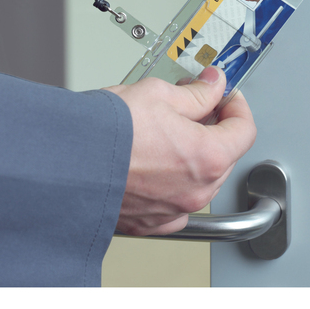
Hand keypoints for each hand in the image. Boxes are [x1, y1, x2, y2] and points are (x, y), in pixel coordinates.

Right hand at [105, 67, 256, 235]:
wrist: (65, 160)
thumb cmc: (107, 131)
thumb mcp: (159, 93)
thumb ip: (197, 93)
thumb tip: (214, 86)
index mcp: (207, 157)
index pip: (244, 130)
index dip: (237, 106)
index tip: (226, 95)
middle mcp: (195, 191)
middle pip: (224, 156)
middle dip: (215, 129)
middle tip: (195, 106)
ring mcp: (173, 211)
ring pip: (201, 181)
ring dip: (194, 157)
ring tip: (167, 133)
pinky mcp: (149, 222)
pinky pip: (175, 205)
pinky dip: (172, 185)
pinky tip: (155, 164)